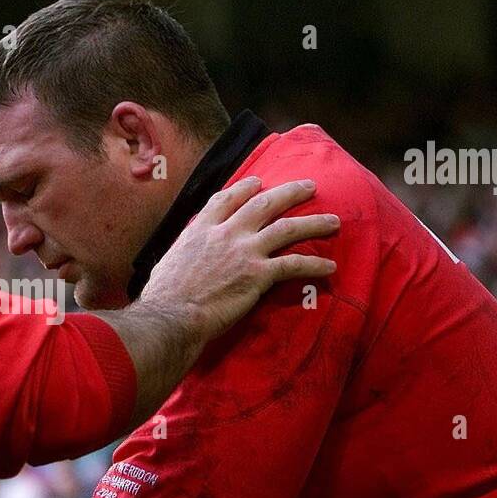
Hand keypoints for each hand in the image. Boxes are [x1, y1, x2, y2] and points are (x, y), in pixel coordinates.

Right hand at [140, 177, 337, 345]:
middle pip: (264, 204)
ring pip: (287, 228)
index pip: (226, 198)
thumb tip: (182, 258)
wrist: (172, 315)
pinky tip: (330, 267)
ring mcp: (244, 252)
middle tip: (309, 186)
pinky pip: (293, 264)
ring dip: (314, 222)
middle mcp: (225, 233)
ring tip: (333, 221)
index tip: (259, 182)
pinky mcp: (258, 275)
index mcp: (201, 229)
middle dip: (290, 192)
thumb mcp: (168, 262)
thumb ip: (184, 253)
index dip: (245, 188)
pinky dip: (314, 264)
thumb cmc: (163, 297)